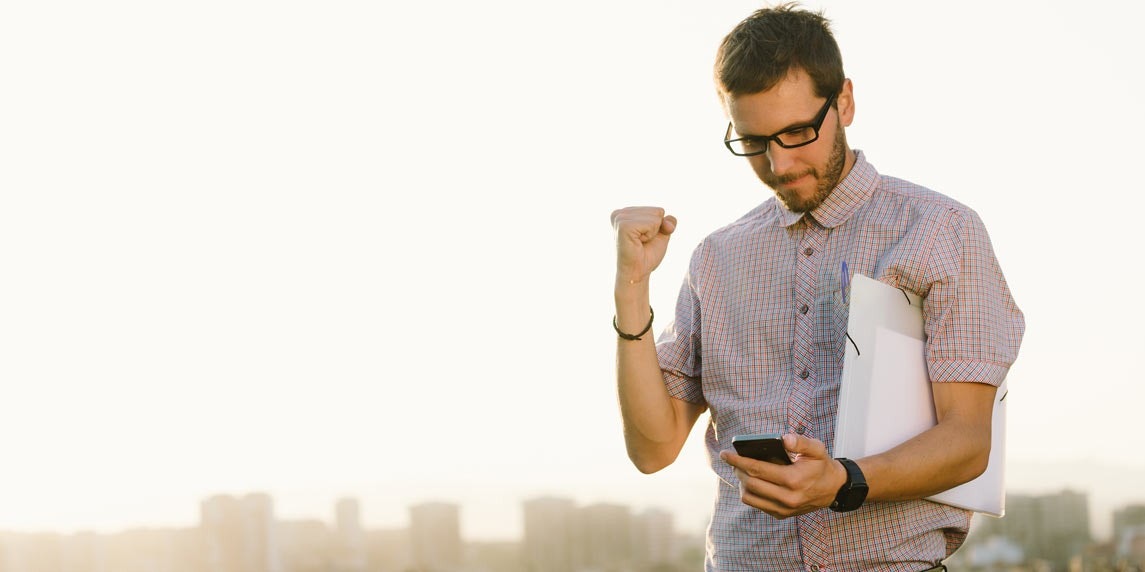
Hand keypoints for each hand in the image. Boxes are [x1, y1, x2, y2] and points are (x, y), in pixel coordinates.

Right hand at [610, 206, 676, 284]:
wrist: (638, 273)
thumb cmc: (647, 255)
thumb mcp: (661, 234)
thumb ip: (668, 222)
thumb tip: (669, 222)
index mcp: (626, 213)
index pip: (657, 210)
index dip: (658, 227)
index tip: (645, 240)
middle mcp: (620, 213)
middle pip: (657, 211)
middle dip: (656, 229)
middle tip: (642, 243)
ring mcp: (620, 218)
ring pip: (655, 216)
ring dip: (652, 233)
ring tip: (639, 243)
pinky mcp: (623, 225)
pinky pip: (651, 223)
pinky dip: (650, 235)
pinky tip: (638, 243)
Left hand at [719, 434, 847, 518]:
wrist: (833, 488)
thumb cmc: (821, 465)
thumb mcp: (816, 448)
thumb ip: (800, 441)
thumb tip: (783, 438)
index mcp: (793, 480)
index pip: (757, 469)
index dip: (738, 460)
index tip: (725, 454)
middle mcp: (787, 498)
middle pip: (750, 483)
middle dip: (737, 470)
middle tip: (732, 460)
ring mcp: (783, 509)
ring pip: (749, 497)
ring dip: (741, 483)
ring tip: (742, 470)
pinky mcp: (781, 515)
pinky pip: (757, 505)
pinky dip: (750, 493)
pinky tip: (751, 481)